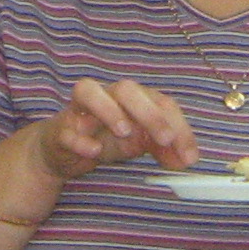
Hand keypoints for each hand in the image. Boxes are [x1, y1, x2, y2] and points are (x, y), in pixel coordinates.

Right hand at [34, 76, 195, 181]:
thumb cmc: (104, 138)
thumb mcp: (139, 143)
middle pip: (127, 89)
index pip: (160, 102)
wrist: (62, 150)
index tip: (189, 157)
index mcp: (132, 99)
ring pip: (88, 91)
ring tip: (124, 132)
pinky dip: (79, 139)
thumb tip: (186, 160)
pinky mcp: (59, 129)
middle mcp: (106, 97)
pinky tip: (93, 150)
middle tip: (164, 139)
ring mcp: (79, 110)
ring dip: (108, 109)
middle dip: (149, 112)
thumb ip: (164, 148)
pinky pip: (66, 128)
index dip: (179, 127)